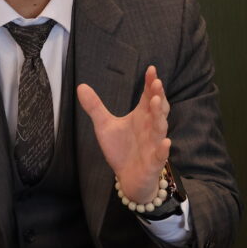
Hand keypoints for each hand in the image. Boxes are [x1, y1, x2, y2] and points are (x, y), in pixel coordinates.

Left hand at [77, 65, 170, 202]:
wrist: (127, 178)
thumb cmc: (121, 149)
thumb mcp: (104, 126)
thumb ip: (95, 107)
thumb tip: (80, 86)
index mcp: (142, 116)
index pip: (148, 96)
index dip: (150, 83)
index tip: (150, 69)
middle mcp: (150, 127)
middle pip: (158, 109)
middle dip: (158, 96)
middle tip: (156, 83)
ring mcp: (154, 144)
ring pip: (160, 128)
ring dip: (160, 116)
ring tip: (156, 102)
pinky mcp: (154, 162)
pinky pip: (160, 155)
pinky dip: (163, 149)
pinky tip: (165, 142)